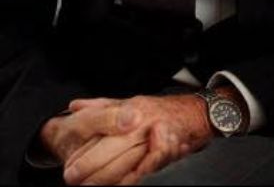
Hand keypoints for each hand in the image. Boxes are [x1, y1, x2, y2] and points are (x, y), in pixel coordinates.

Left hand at [44, 94, 210, 184]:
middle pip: (112, 144)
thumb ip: (103, 106)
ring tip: (89, 186)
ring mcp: (156, 133)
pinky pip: (146, 166)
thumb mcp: (131, 102)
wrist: (197, 114)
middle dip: (90, 164)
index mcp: (131, 108)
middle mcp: (143, 119)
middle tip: (72, 177)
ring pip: (126, 158)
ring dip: (106, 176)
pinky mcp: (168, 148)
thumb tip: (75, 106)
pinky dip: (131, 177)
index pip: (102, 125)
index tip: (68, 162)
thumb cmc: (162, 112)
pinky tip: (120, 184)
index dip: (84, 147)